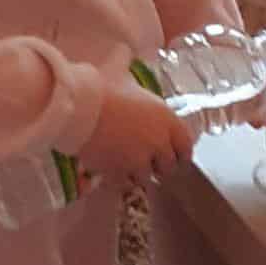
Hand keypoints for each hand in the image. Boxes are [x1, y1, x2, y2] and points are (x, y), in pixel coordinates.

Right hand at [78, 84, 192, 189]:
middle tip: (148, 160)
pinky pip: (125, 183)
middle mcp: (158, 143)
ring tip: (126, 164)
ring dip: (138, 172)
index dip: (180, 152)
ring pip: (146, 178)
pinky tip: (112, 169)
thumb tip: (137, 80)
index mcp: (166, 119)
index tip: (175, 155)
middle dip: (159, 165)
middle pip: (169, 167)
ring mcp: (139, 161)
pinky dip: (120, 179)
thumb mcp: (130, 83)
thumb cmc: (103, 89)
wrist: (79, 108)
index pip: (186, 146)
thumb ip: (141, 94)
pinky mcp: (120, 173)